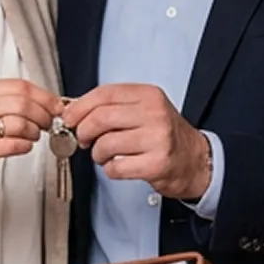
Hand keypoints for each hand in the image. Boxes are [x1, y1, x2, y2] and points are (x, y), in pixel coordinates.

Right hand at [0, 79, 61, 193]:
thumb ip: (11, 101)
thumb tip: (48, 103)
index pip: (20, 86)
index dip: (44, 97)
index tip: (56, 106)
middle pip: (22, 103)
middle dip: (43, 114)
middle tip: (49, 123)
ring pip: (19, 123)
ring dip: (35, 131)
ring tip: (34, 136)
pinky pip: (12, 145)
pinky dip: (25, 145)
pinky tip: (25, 146)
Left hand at [63, 84, 210, 200]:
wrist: (193, 160)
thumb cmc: (164, 135)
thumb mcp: (144, 109)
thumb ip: (113, 107)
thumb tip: (74, 111)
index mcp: (148, 96)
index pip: (105, 94)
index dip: (80, 107)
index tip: (69, 118)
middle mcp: (154, 114)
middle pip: (101, 118)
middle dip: (84, 131)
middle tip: (84, 139)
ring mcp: (157, 139)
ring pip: (106, 144)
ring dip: (97, 153)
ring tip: (104, 155)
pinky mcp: (156, 164)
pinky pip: (116, 167)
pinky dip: (110, 169)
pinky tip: (118, 166)